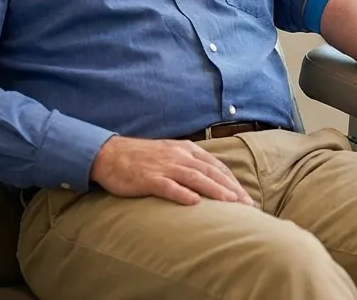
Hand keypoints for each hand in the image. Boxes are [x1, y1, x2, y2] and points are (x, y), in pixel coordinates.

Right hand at [89, 136, 255, 206]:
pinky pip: (168, 186)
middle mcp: (178, 156)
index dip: (233, 181)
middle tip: (248, 205)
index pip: (216, 166)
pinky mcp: (148, 178)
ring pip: (195, 178)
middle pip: (211, 172)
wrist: (109, 154)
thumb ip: (189, 163)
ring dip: (215, 191)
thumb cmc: (140, 157)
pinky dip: (182, 193)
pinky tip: (195, 202)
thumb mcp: (169, 153)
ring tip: (231, 204)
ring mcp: (163, 166)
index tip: (246, 197)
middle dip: (231, 189)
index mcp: (185, 150)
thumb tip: (210, 179)